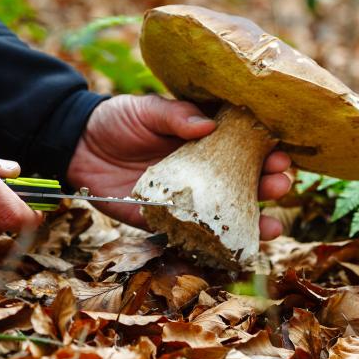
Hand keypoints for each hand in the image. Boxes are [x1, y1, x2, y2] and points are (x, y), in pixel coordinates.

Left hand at [66, 95, 292, 237]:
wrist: (77, 145)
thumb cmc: (118, 120)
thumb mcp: (147, 109)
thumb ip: (175, 115)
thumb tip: (208, 125)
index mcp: (204, 139)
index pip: (244, 146)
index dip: (266, 150)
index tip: (281, 154)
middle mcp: (202, 171)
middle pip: (245, 181)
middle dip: (269, 184)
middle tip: (280, 184)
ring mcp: (186, 198)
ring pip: (227, 213)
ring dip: (253, 221)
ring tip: (272, 226)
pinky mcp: (163, 220)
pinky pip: (193, 236)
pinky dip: (213, 244)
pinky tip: (234, 248)